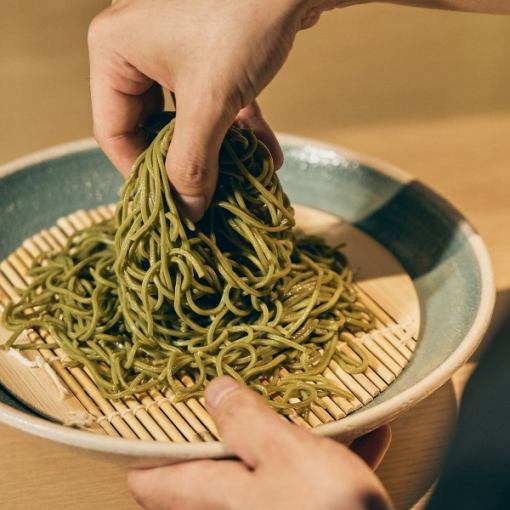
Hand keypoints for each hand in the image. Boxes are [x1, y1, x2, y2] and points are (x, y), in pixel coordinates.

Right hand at [88, 0, 323, 220]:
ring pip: (188, 118)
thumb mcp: (209, 102)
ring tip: (244, 174)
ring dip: (219, 149)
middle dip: (187, 162)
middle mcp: (138, 49)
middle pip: (151, 127)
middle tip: (208, 193)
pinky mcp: (210, 52)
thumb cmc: (241, 21)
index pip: (113, 132)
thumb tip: (188, 211)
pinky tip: (267, 153)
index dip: (142, 175)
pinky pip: (215, 101)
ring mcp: (176, 49)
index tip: (172, 204)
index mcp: (114, 52)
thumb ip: (192, 162)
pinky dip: (239, 127)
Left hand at [128, 377, 392, 509]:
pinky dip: (331, 455)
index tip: (147, 409)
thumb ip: (244, 421)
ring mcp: (275, 508)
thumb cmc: (326, 509)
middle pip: (211, 464)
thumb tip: (213, 390)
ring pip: (267, 465)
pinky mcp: (309, 509)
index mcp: (215, 495)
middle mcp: (237, 508)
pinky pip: (311, 478)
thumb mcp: (283, 454)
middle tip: (229, 388)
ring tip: (303, 400)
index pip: (151, 480)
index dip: (142, 448)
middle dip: (223, 425)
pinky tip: (367, 432)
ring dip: (287, 434)